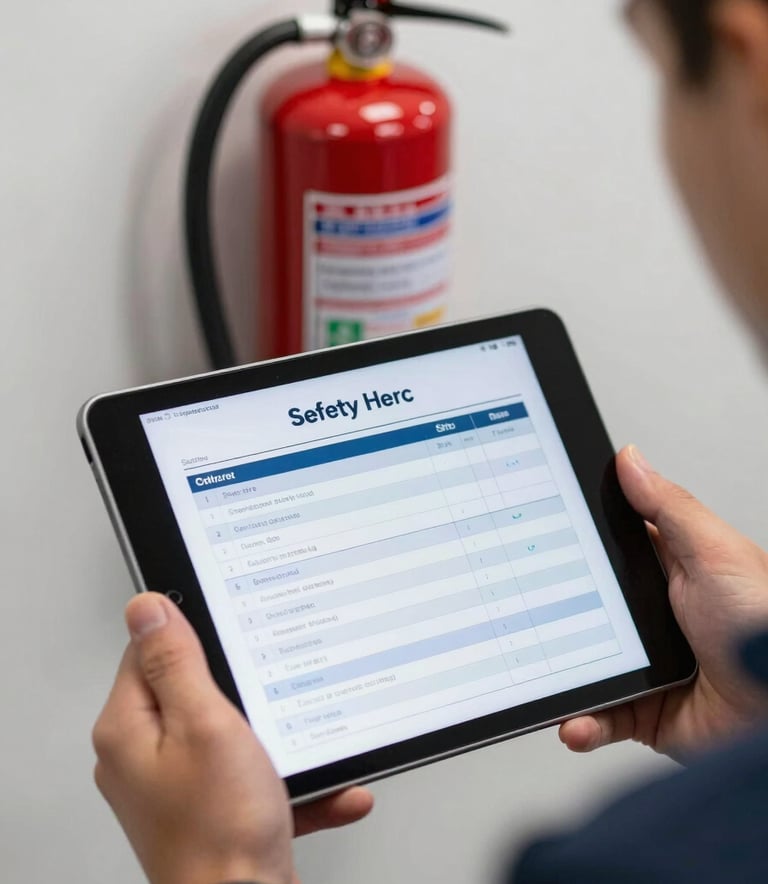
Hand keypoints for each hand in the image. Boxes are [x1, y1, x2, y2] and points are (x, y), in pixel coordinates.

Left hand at [93, 593, 373, 883]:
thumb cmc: (220, 831)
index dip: (193, 635)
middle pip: (193, 690)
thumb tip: (147, 607)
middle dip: (244, 690)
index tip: (232, 634)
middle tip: (271, 692)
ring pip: (231, 733)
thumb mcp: (205, 723)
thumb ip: (175, 661)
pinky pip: (252, 775)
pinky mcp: (211, 809)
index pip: (149, 651)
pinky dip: (287, 779)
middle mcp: (144, 757)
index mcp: (128, 730)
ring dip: (275, 739)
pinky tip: (322, 787)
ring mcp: (179, 786)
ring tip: (297, 746)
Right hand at [559, 445, 767, 762]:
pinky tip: (573, 719)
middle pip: (584, 607)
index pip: (609, 550)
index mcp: (669, 572)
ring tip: (540, 672)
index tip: (534, 539)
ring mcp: (645, 666)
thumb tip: (629, 460)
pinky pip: (600, 717)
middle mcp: (653, 617)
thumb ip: (668, 507)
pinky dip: (580, 722)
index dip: (572, 545)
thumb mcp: (713, 553)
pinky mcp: (644, 712)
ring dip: (560, 673)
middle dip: (553, 611)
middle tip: (526, 609)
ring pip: (583, 663)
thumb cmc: (764, 625)